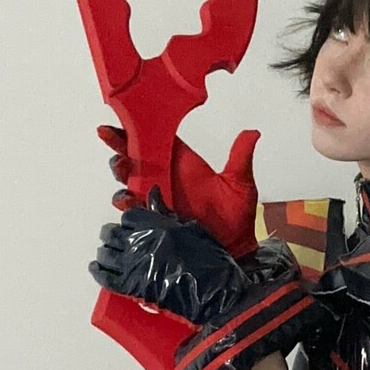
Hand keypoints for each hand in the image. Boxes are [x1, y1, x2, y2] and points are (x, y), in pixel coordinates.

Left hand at [89, 186, 248, 324]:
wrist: (214, 293)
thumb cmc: (210, 262)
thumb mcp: (191, 229)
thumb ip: (167, 214)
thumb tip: (153, 196)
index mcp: (156, 225)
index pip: (128, 216)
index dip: (128, 221)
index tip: (130, 225)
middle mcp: (141, 242)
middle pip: (112, 233)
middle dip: (111, 235)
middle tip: (112, 238)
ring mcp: (134, 265)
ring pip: (106, 254)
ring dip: (104, 252)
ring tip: (105, 254)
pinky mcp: (132, 287)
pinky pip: (106, 277)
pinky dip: (98, 271)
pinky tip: (96, 267)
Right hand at [96, 125, 260, 257]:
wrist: (235, 248)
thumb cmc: (237, 216)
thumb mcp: (240, 183)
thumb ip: (240, 158)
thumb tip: (253, 133)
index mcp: (183, 163)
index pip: (156, 140)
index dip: (137, 130)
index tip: (122, 120)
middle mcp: (167, 178)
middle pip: (136, 158)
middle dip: (122, 149)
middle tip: (116, 145)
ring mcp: (159, 198)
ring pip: (131, 180)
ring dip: (122, 173)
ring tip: (121, 168)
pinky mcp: (157, 218)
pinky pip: (136, 209)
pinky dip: (128, 203)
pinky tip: (128, 200)